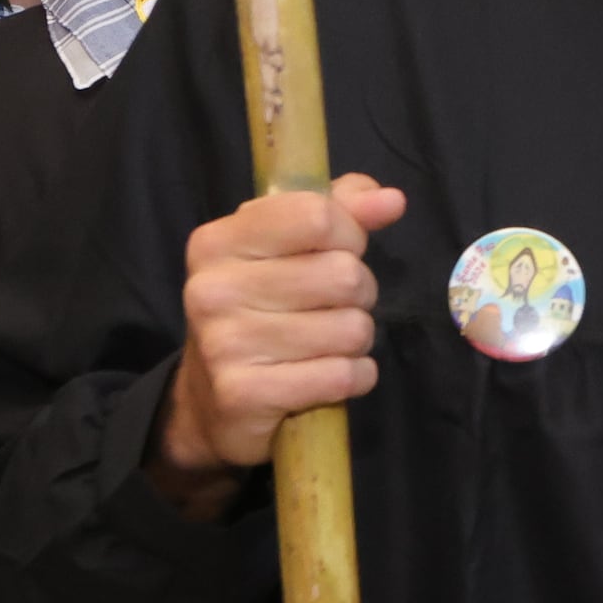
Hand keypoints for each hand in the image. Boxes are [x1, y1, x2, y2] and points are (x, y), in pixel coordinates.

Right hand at [157, 173, 410, 495]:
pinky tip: (328, 376)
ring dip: (356, 341)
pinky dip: (354, 377)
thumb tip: (391, 200)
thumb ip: (340, 211)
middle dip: (359, 294)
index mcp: (217, 242)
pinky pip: (341, 376)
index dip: (349, 234)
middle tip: (334, 308)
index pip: (316, 215)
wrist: (211, 402)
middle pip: (344, 275)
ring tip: (327, 344)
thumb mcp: (286, 250)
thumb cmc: (259, 313)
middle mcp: (213, 289)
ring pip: (351, 329)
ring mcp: (224, 344)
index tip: (340, 251)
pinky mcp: (244, 395)